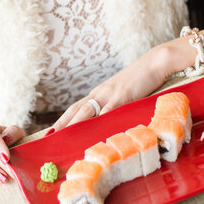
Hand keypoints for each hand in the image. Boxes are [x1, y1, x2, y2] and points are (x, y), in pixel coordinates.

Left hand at [52, 44, 182, 131]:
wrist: (154, 63)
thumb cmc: (140, 80)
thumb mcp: (122, 95)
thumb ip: (113, 108)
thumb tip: (107, 124)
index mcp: (98, 93)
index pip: (76, 108)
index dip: (62, 120)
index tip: (51, 133)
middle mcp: (100, 93)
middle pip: (76, 110)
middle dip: (62, 125)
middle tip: (50, 140)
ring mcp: (110, 93)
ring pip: (87, 110)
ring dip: (75, 125)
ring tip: (64, 138)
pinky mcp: (123, 94)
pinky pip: (110, 109)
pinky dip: (101, 121)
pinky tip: (94, 131)